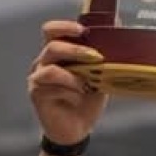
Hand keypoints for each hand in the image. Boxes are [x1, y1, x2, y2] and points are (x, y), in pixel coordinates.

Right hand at [28, 21, 105, 146]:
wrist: (77, 128)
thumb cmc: (87, 99)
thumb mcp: (100, 75)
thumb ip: (103, 56)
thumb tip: (118, 27)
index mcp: (57, 53)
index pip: (51, 31)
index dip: (65, 26)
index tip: (83, 30)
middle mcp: (44, 62)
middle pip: (52, 46)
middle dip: (76, 50)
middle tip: (96, 57)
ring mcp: (38, 78)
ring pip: (50, 69)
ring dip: (72, 75)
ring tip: (87, 85)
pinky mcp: (37, 95)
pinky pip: (51, 88)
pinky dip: (69, 92)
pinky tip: (78, 98)